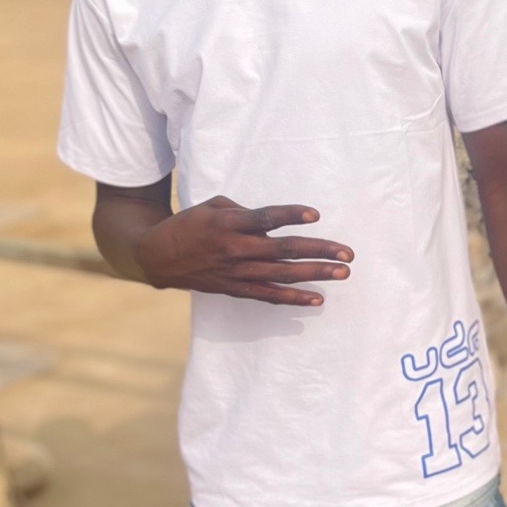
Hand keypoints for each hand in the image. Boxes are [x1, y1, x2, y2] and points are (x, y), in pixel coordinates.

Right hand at [134, 196, 353, 304]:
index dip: (290, 215)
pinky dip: (293, 299)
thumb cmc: (190, 225)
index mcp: (228, 224)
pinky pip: (269, 295)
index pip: (265, 218)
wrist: (159, 256)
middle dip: (318, 251)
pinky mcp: (236, 289)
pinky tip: (317, 299)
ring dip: (315, 274)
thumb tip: (273, 223)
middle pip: (283, 250)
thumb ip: (244, 212)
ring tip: (342, 273)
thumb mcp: (213, 207)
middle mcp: (235, 249)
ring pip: (282, 274)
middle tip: (347, 253)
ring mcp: (237, 272)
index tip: (316, 215)